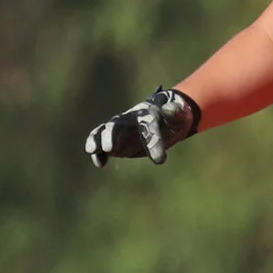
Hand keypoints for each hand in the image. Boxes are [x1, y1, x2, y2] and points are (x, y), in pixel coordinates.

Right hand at [85, 88, 201, 166]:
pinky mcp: (115, 141)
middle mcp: (130, 119)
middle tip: (108, 148)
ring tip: (92, 149)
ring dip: (98, 140)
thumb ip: (175, 113)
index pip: (148, 126)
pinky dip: (98, 152)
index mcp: (148, 113)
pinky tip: (100, 164)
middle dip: (111, 135)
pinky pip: (101, 144)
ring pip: (105, 131)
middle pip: (117, 124)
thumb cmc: (174, 117)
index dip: (153, 143)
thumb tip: (170, 108)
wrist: (164, 116)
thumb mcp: (180, 116)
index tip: (160, 161)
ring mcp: (121, 129)